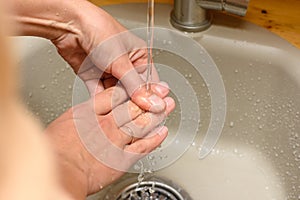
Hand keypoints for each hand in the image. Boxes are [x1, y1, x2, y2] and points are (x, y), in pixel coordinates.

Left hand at [12, 0, 163, 111]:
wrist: (70, 25)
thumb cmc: (98, 29)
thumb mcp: (122, 61)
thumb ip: (135, 85)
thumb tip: (151, 101)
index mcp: (139, 56)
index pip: (149, 83)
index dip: (149, 98)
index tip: (149, 112)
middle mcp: (125, 65)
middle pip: (131, 91)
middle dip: (130, 102)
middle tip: (131, 115)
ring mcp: (109, 71)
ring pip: (115, 95)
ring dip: (114, 103)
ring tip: (116, 113)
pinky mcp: (93, 77)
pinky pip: (99, 94)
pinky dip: (100, 101)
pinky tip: (102, 108)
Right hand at [45, 84, 174, 198]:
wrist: (60, 172)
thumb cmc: (55, 151)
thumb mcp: (62, 124)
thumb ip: (79, 117)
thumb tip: (83, 116)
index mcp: (89, 112)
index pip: (114, 94)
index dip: (130, 89)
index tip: (138, 86)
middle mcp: (106, 123)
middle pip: (132, 106)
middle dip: (148, 98)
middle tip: (162, 93)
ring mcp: (116, 139)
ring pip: (141, 123)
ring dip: (156, 114)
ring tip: (167, 107)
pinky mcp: (123, 158)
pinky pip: (144, 146)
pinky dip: (155, 138)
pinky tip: (163, 131)